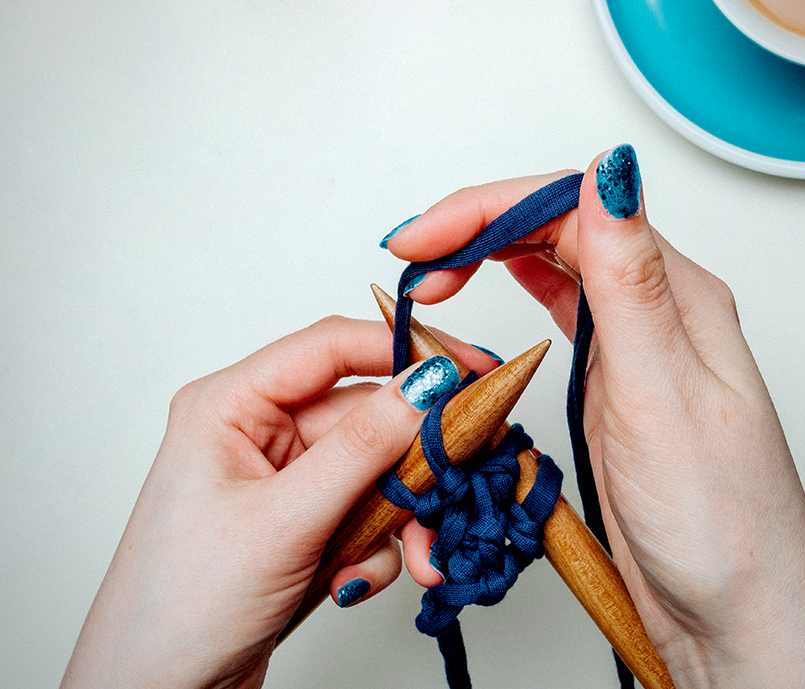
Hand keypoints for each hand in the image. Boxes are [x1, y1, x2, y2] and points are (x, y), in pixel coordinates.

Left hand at [61, 316, 492, 688]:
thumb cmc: (181, 606)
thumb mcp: (283, 520)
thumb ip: (362, 448)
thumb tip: (427, 385)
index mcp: (231, 404)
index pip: (332, 347)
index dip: (406, 348)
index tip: (471, 368)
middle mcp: (258, 431)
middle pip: (367, 416)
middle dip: (417, 461)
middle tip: (467, 476)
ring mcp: (282, 479)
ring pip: (376, 470)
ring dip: (404, 516)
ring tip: (419, 559)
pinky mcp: (302, 521)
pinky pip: (366, 512)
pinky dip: (380, 547)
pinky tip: (356, 581)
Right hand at [383, 146, 804, 687]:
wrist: (735, 616)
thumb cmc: (719, 522)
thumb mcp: (666, 393)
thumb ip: (631, 281)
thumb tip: (614, 169)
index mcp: (679, 295)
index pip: (574, 209)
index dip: (489, 210)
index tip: (425, 238)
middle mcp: (659, 313)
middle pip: (559, 230)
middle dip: (478, 228)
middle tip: (413, 257)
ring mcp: (634, 353)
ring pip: (556, 270)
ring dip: (490, 257)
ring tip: (433, 274)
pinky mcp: (613, 391)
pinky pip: (559, 320)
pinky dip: (512, 301)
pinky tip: (490, 296)